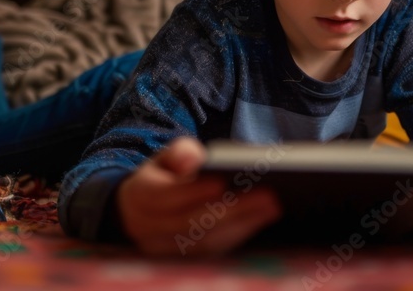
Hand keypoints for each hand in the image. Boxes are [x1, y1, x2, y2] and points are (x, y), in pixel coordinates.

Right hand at [117, 137, 281, 255]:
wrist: (142, 210)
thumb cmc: (164, 175)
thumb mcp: (166, 156)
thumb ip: (179, 153)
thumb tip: (193, 160)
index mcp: (139, 195)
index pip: (165, 195)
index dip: (193, 191)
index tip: (221, 182)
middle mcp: (147, 227)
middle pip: (191, 223)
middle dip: (231, 209)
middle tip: (268, 195)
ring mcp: (165, 249)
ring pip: (205, 241)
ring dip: (242, 224)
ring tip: (273, 206)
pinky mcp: (185, 260)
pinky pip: (213, 250)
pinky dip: (239, 234)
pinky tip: (262, 218)